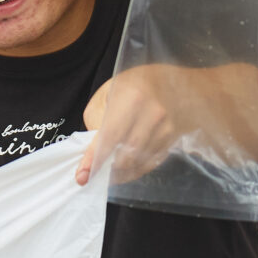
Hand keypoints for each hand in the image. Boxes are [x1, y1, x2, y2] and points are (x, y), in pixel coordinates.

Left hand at [76, 68, 178, 186]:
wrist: (172, 80)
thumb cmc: (133, 85)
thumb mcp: (107, 92)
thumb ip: (96, 119)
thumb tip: (94, 150)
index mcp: (132, 97)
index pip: (110, 136)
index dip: (95, 159)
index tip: (83, 176)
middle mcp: (153, 113)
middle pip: (127, 154)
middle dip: (109, 169)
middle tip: (96, 175)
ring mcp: (167, 126)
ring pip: (140, 161)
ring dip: (123, 173)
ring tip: (110, 174)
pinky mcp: (174, 137)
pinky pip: (153, 162)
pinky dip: (137, 170)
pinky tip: (127, 169)